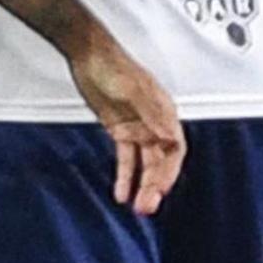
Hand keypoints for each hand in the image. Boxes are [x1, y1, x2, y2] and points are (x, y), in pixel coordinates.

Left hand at [64, 34, 184, 213]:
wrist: (87, 55)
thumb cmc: (112, 66)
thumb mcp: (132, 90)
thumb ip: (151, 112)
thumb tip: (170, 133)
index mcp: (164, 113)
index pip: (174, 149)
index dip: (169, 171)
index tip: (160, 189)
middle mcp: (154, 123)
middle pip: (161, 161)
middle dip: (155, 185)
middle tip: (147, 206)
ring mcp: (138, 128)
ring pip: (145, 163)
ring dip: (142, 185)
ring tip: (137, 207)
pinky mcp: (121, 130)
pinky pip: (127, 158)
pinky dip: (125, 176)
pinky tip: (121, 192)